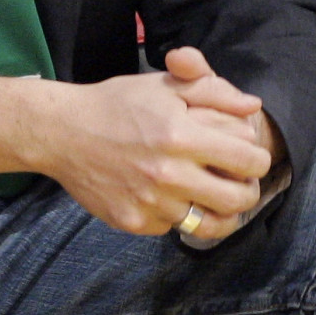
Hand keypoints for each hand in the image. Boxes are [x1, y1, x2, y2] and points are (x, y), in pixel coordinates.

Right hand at [40, 48, 274, 240]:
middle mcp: (169, 173)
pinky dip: (174, 215)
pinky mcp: (134, 221)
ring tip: (210, 198)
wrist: (59, 131)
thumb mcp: (161, 86)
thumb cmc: (114, 104)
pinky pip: (171, 227)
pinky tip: (164, 197)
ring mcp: (150, 202)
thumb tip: (252, 107)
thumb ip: (211, 91)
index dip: (256, 159)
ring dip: (216, 211)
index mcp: (181, 135)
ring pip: (209, 224)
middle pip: (239, 199)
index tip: (246, 158)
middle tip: (236, 183)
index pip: (250, 161)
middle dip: (246, 191)